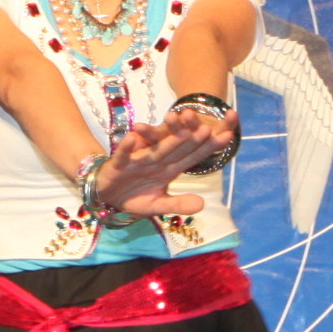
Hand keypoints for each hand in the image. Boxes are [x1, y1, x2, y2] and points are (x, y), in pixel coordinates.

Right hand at [92, 108, 232, 219]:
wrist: (107, 196)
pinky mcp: (118, 164)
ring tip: (176, 126)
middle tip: (207, 127)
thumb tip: (202, 204)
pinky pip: (123, 154)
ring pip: (154, 150)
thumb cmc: (134, 197)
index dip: (208, 148)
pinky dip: (126, 147)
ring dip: (163, 140)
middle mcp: (156, 161)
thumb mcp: (158, 205)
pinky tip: (132, 138)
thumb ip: (178, 204)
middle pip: (177, 149)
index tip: (226, 138)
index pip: (192, 158)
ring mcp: (138, 161)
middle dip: (191, 139)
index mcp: (169, 169)